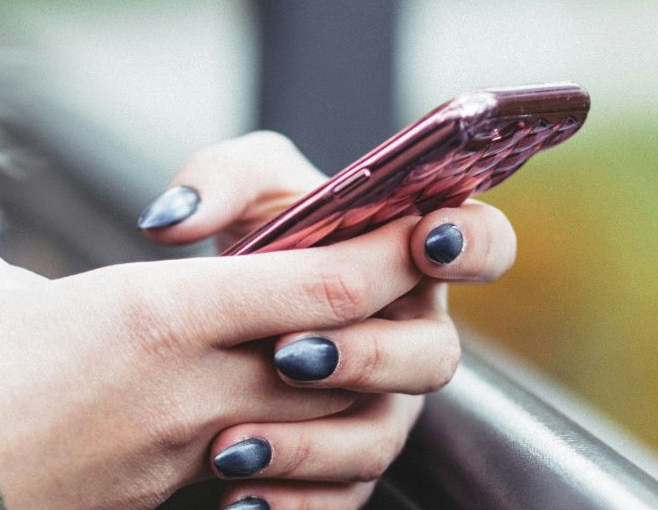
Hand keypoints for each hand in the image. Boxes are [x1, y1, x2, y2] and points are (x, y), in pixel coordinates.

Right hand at [0, 216, 431, 509]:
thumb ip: (42, 284)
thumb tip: (42, 303)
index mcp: (155, 314)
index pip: (318, 284)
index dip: (382, 255)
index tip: (417, 229)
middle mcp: (187, 390)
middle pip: (338, 359)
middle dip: (379, 326)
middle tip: (383, 292)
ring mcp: (175, 458)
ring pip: (309, 429)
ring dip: (337, 399)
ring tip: (323, 365)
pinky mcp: (149, 504)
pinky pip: (250, 482)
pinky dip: (277, 461)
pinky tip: (255, 445)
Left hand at [138, 132, 518, 508]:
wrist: (217, 313)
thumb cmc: (256, 231)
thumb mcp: (241, 185)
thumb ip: (218, 180)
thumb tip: (174, 219)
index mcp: (412, 254)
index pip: (483, 244)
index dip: (471, 244)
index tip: (426, 241)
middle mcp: (412, 333)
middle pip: (433, 356)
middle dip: (366, 355)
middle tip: (289, 353)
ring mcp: (387, 403)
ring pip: (380, 437)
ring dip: (311, 441)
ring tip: (234, 442)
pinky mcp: (349, 461)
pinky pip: (341, 494)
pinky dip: (291, 502)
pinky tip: (238, 498)